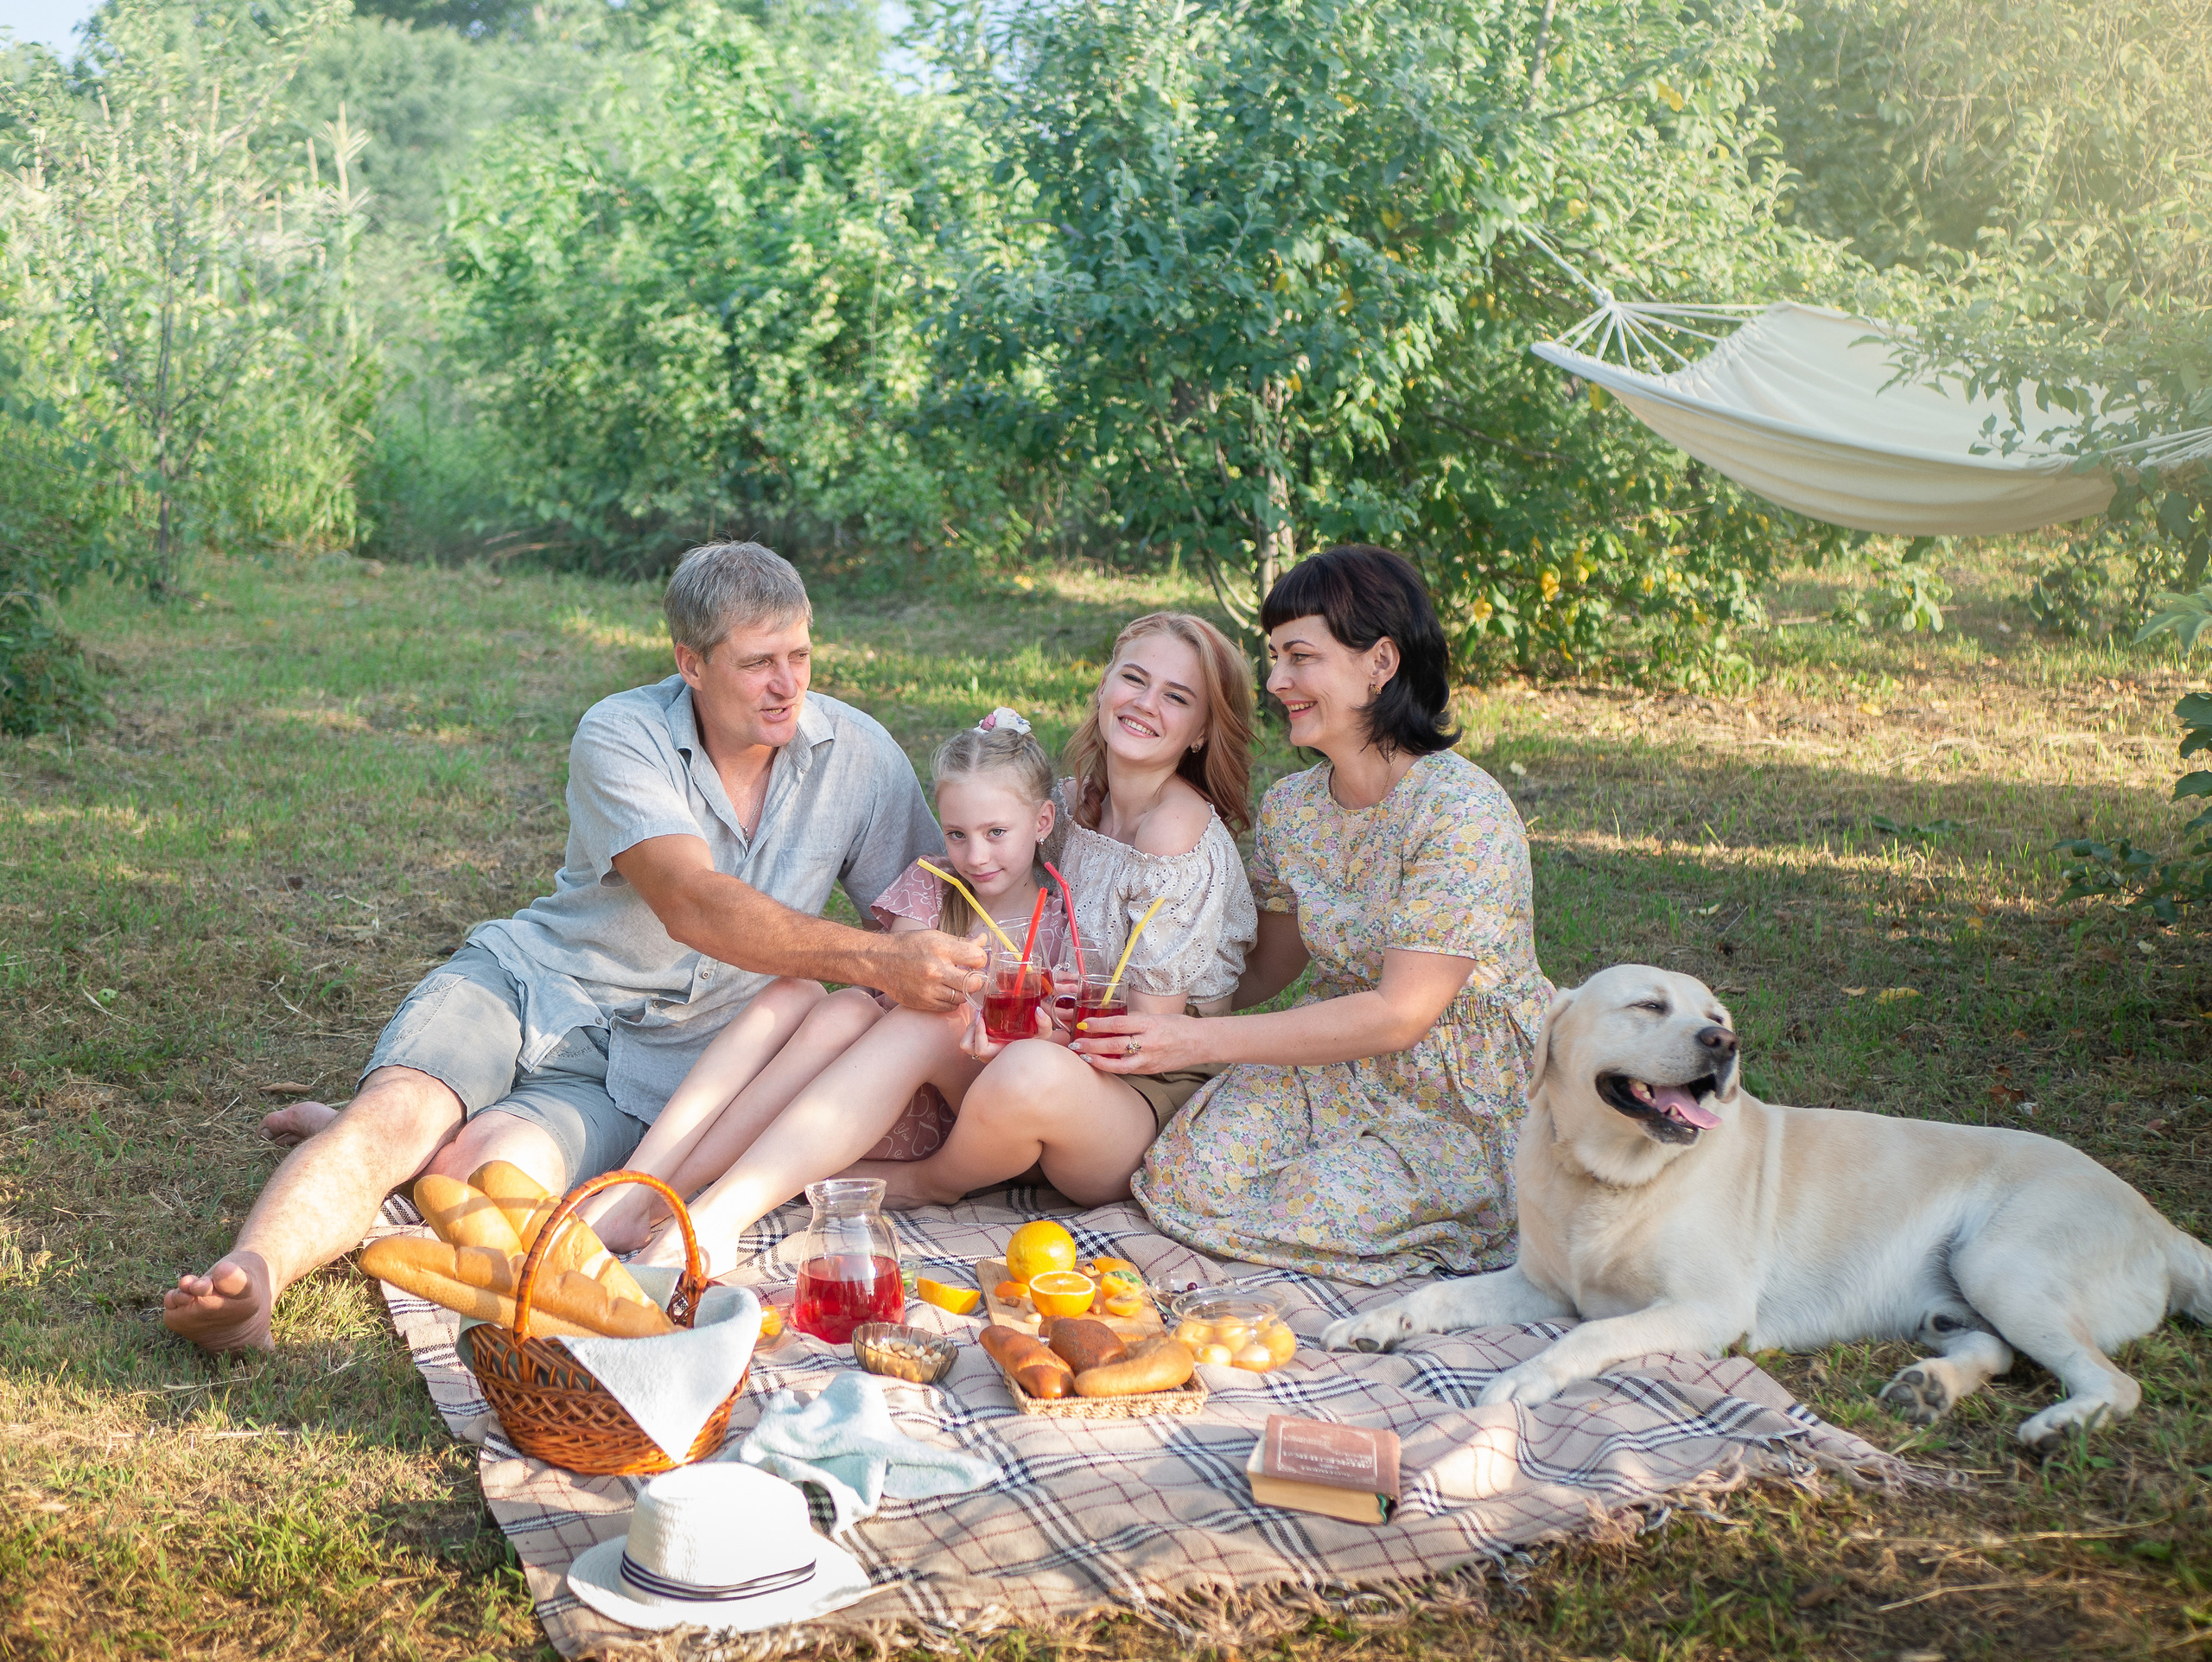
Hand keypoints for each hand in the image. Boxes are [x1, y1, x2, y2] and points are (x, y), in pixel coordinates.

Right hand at [874, 929, 988, 1012]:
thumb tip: (983, 941)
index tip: (976, 960)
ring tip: (955, 982)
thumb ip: (961, 942)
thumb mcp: (934, 936)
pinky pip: (949, 1007)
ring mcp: (929, 989)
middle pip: (974, 983)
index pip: (977, 957)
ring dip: (964, 991)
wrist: (878, 961)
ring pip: (963, 998)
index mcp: (940, 949)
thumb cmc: (908, 946)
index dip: (981, 959)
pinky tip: (945, 991)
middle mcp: (935, 970)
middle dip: (977, 979)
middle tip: (971, 975)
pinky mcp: (923, 1003)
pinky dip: (952, 1001)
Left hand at [958, 1002, 1061, 1061]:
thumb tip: (1038, 1011)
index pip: (980, 1049)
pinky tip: (984, 1022)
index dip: (978, 1034)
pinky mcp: (981, 1048)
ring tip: (982, 1018)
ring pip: (966, 1043)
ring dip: (971, 1030)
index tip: (982, 1017)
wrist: (1033, 1053)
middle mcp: (990, 1057)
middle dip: (972, 1028)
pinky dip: (973, 1030)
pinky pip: (969, 1040)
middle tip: (981, 1014)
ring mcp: (984, 1054)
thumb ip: (1044, 1024)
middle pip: (967, 1045)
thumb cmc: (1036, 1045)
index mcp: (1001, 1054)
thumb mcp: (1043, 1034)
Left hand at [1068, 1010, 1211, 1073]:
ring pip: (1119, 1063)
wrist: (1201, 1042)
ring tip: (1083, 1057)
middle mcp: (1149, 1043)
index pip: (1119, 1024)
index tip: (1083, 1024)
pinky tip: (1100, 1064)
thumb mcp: (1157, 1017)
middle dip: (1092, 1045)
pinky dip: (1112, 1067)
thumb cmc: (1178, 1026)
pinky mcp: (1151, 1070)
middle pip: (1115, 1044)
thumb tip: (1111, 1023)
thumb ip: (1135, 1021)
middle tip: (1075, 1044)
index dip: (1099, 1025)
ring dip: (1098, 1060)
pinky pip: (1127, 1070)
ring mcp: (1150, 1059)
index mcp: (1150, 1025)